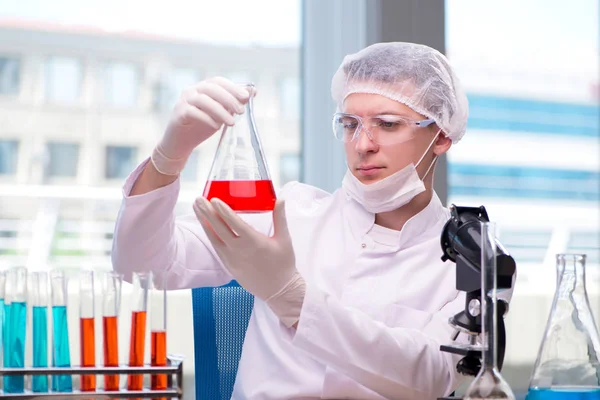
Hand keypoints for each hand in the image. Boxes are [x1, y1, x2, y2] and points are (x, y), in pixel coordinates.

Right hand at [151, 77, 250, 174]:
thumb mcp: (222, 113)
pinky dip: (207, 118)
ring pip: (203, 100)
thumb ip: (234, 102)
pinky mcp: (178, 114)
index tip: (246, 97)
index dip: (233, 87)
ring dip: (220, 110)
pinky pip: (193, 112)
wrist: (181, 142)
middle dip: (228, 99)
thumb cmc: (202, 126)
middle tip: (241, 111)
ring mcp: (183, 101)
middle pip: (211, 88)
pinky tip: (217, 127)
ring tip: (232, 122)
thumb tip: (253, 91)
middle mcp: (191, 91)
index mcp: (202, 88)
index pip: (218, 81)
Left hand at [193, 197, 305, 326]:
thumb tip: (280, 199)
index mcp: (254, 242)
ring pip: (214, 238)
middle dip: (208, 213)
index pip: (235, 223)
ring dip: (204, 222)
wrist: (279, 290)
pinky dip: (209, 234)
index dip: (223, 211)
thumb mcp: (284, 239)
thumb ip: (280, 217)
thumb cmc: (283, 264)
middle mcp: (240, 250)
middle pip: (219, 228)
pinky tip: (205, 225)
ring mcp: (232, 259)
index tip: (214, 199)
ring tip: (196, 208)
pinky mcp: (229, 266)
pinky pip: (216, 247)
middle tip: (198, 199)